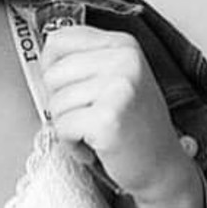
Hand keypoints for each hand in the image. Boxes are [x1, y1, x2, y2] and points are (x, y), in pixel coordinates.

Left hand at [40, 26, 196, 204]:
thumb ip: (84, 62)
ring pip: (55, 103)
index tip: (71, 88)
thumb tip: (43, 59)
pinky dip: (71, 144)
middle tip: (89, 117)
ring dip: (68, 126)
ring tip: (96, 132)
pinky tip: (96, 146)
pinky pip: (62, 127)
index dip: (53, 69)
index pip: (58, 40)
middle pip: (52, 74)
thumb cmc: (135, 127)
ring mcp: (119, 87)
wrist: (163, 167)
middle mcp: (124, 60)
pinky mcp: (108, 118)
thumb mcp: (116, 80)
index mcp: (123, 45)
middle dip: (61, 103)